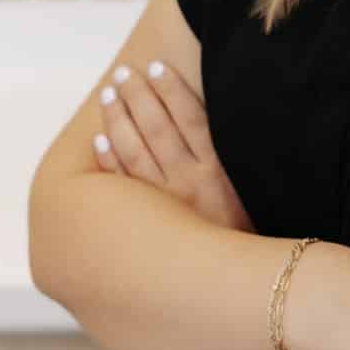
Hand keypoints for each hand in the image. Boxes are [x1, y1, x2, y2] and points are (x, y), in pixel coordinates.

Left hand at [93, 60, 256, 233]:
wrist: (236, 283)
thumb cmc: (246, 232)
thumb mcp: (250, 190)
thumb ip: (230, 157)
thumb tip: (211, 117)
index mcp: (220, 171)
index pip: (192, 118)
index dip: (173, 89)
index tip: (157, 65)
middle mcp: (191, 184)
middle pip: (158, 129)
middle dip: (139, 96)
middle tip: (123, 73)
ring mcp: (166, 205)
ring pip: (135, 152)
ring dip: (119, 120)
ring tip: (109, 95)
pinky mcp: (148, 225)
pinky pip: (122, 187)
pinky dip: (109, 161)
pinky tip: (99, 139)